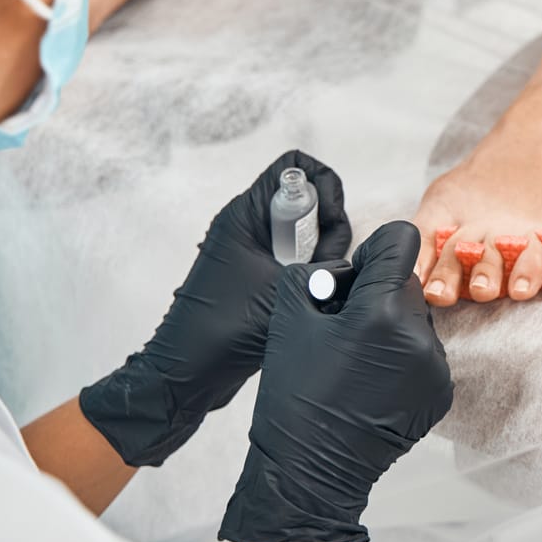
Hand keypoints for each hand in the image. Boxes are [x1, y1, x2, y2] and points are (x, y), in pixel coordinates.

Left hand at [79, 150, 350, 466]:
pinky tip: (307, 301)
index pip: (295, 166)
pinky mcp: (256, 274)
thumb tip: (354, 257)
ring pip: (305, 233)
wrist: (187, 374)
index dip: (324, 185)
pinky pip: (296, 258)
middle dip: (328, 228)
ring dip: (321, 256)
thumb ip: (324, 262)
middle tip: (324, 264)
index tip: (331, 223)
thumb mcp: (284, 288)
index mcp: (246, 214)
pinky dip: (310, 273)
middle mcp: (247, 224)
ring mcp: (251, 249)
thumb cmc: (224, 330)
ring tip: (313, 287)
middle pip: (308, 200)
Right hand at [218, 222, 453, 541]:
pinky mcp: (440, 392)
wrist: (310, 472)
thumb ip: (317, 275)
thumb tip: (344, 271)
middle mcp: (418, 337)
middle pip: (406, 282)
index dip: (371, 252)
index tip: (353, 277)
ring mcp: (434, 368)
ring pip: (416, 317)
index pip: (399, 241)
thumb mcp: (289, 317)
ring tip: (354, 356)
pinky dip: (400, 355)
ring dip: (390, 323)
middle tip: (341, 322)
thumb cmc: (294, 397)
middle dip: (375, 291)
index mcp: (382, 313)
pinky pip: (423, 352)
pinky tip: (370, 380)